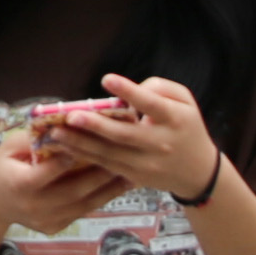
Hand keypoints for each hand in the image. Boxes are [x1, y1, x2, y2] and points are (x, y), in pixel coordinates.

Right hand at [0, 127, 122, 239]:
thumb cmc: (3, 167)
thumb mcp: (9, 147)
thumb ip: (32, 138)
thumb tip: (60, 124)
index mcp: (18, 184)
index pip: (46, 173)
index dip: (66, 160)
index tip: (88, 145)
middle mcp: (33, 206)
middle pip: (73, 190)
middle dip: (100, 174)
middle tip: (122, 158)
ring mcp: (45, 220)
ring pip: (83, 204)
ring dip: (109, 190)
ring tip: (130, 174)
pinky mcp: (54, 227)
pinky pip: (82, 211)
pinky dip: (101, 199)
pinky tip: (117, 187)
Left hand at [59, 74, 226, 207]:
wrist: (198, 171)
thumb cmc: (186, 126)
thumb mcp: (184, 101)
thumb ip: (158, 89)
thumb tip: (126, 92)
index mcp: (176, 120)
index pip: (151, 104)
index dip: (129, 91)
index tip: (107, 78)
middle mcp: (162, 143)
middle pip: (125, 135)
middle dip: (95, 125)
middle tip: (71, 115)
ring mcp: (148, 164)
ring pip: (110, 153)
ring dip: (81, 144)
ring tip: (57, 133)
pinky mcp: (135, 177)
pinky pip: (107, 165)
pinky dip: (85, 157)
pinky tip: (65, 147)